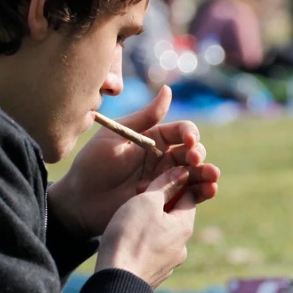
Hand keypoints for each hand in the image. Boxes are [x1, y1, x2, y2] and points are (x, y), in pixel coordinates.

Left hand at [49, 85, 219, 238]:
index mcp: (154, 139)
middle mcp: (164, 158)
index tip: (189, 141)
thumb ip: (144, 117)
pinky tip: (210, 190)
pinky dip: (203, 192)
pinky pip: (190, 196)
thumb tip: (168, 89)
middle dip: (198, 154)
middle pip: (193, 152)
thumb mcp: (115, 137)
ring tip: (213, 177)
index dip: (190, 133)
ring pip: (195, 174)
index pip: (182, 131)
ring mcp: (167, 181)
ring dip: (208, 173)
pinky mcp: (167, 201)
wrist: (79, 202)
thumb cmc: (92, 165)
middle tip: (194, 160)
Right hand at [96, 167, 196, 287]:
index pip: (188, 196)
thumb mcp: (146, 202)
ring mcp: (168, 263)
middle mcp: (182, 246)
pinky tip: (127, 242)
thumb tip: (183, 173)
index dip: (173, 183)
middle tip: (136, 198)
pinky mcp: (153, 275)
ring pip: (162, 235)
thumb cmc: (130, 237)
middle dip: (158, 204)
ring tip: (128, 220)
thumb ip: (165, 185)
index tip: (153, 180)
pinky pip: (151, 251)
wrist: (115, 283)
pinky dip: (142, 242)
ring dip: (149, 224)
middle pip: (174, 216)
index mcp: (185, 226)